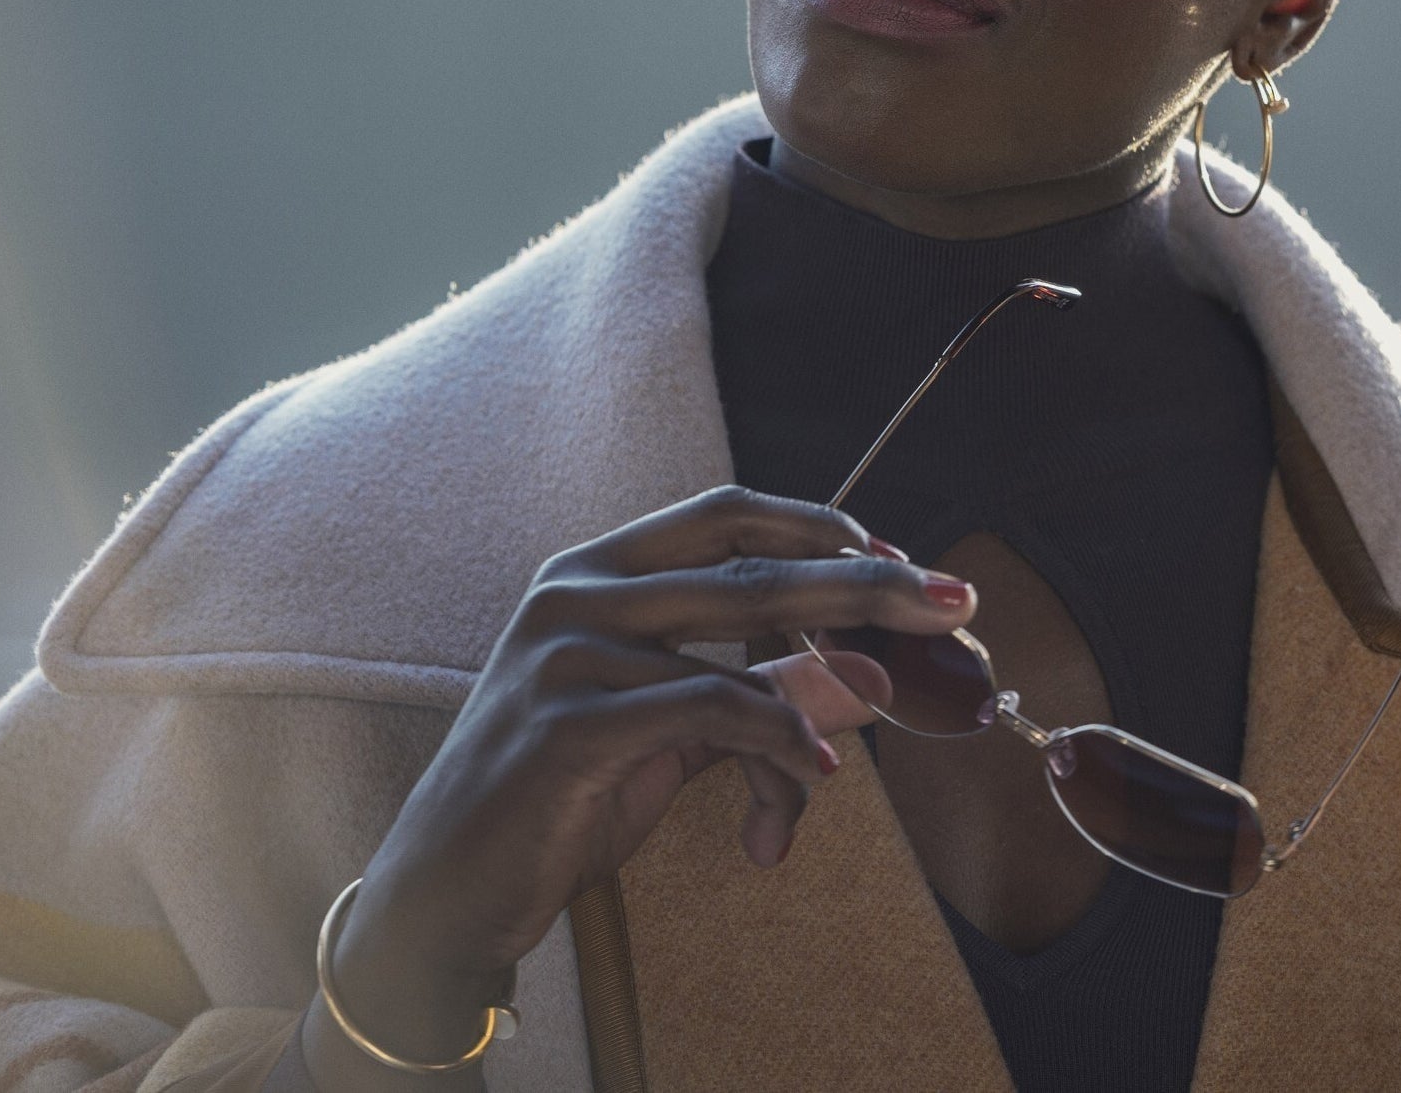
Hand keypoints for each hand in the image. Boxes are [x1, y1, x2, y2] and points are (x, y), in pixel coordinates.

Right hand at [310, 487, 973, 1082]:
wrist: (446, 888)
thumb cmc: (563, 793)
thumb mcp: (674, 735)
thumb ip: (760, 694)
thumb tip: (872, 678)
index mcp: (598, 570)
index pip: (727, 512)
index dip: (820, 526)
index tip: (899, 557)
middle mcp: (578, 590)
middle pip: (751, 567)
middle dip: (864, 583)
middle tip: (954, 600)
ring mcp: (566, 649)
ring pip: (738, 653)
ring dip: (813, 713)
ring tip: (844, 762)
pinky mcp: (568, 720)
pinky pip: (710, 712)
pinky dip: (776, 746)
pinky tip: (806, 786)